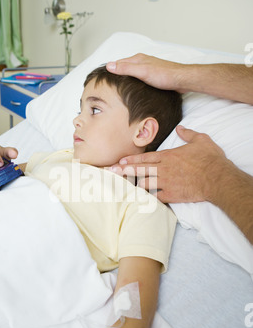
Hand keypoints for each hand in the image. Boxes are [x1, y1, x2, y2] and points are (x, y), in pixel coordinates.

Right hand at [106, 53, 185, 91]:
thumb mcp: (142, 72)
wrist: (182, 80)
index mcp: (138, 59)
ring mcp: (148, 69)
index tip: (102, 76)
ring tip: (117, 87)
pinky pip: (139, 78)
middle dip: (116, 74)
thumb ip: (125, 69)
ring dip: (125, 78)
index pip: (118, 63)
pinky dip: (134, 82)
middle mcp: (142, 62)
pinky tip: (133, 89)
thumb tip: (109, 66)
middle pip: (124, 67)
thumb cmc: (165, 75)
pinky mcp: (153, 77)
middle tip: (107, 83)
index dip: (110, 69)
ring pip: (132, 73)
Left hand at [110, 126, 227, 203]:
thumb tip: (181, 128)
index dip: (131, 159)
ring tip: (118, 185)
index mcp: (169, 156)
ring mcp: (166, 182)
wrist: (217, 178)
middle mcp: (164, 169)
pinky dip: (146, 198)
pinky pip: (155, 197)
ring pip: (144, 183)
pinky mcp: (171, 195)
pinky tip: (136, 199)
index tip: (120, 161)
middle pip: (140, 170)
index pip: (146, 157)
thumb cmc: (210, 159)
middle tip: (111, 171)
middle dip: (124, 170)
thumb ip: (188, 134)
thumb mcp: (201, 140)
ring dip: (131, 184)